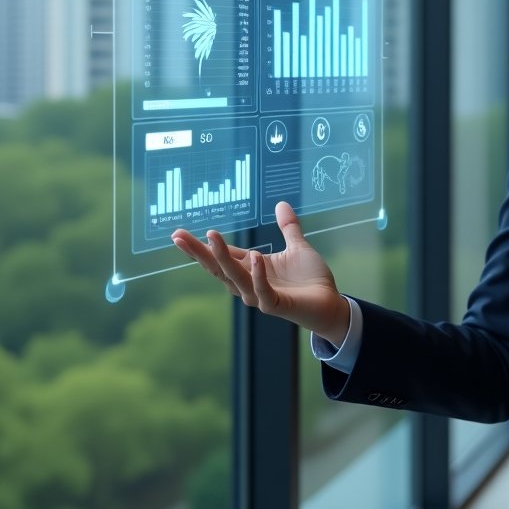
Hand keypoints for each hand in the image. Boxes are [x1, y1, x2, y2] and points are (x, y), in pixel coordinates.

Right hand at [171, 201, 350, 344]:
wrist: (330, 304)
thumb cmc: (311, 280)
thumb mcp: (298, 247)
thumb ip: (288, 228)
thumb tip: (281, 203)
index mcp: (252, 268)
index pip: (222, 256)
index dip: (201, 245)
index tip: (178, 233)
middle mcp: (250, 283)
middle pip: (218, 267)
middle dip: (198, 252)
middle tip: (177, 236)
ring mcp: (260, 295)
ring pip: (235, 277)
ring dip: (223, 257)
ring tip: (212, 236)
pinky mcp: (276, 305)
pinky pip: (262, 290)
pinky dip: (258, 274)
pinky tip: (255, 256)